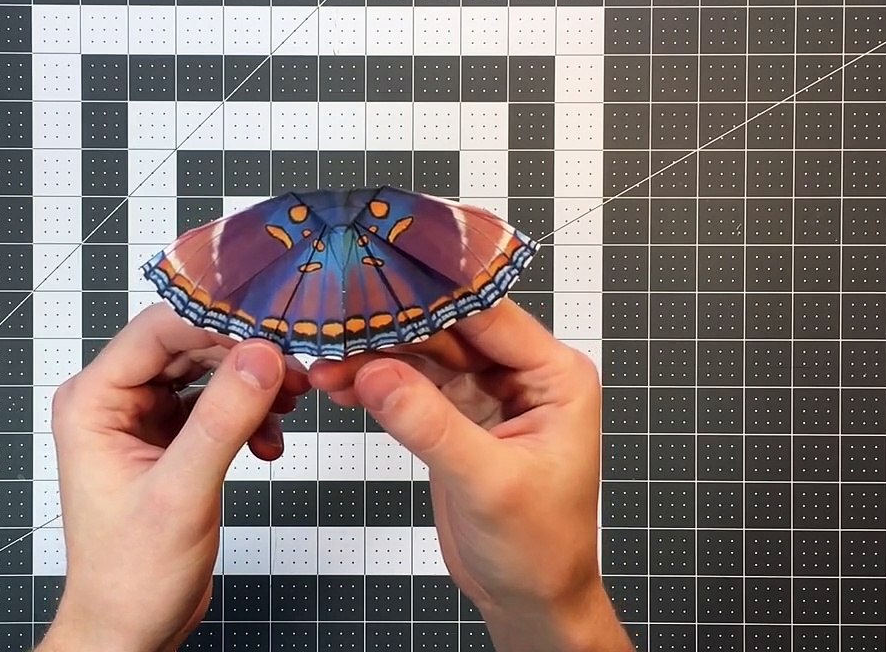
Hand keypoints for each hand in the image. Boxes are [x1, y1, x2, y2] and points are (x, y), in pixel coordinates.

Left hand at [37, 303, 309, 651]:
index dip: (218, 321)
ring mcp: (140, 420)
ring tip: (291, 402)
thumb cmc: (129, 575)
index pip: (159, 331)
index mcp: (93, 402)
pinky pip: (214, 405)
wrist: (129, 628)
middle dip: (244, 354)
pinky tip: (269, 441)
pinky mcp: (167, 441)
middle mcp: (112, 402)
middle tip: (295, 366)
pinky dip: (247, 416)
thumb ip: (221, 420)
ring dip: (251, 385)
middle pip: (187, 346)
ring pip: (206, 373)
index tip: (273, 325)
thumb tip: (261, 356)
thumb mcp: (180, 493)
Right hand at [308, 299, 630, 651]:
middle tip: (337, 334)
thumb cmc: (541, 547)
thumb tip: (377, 374)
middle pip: (450, 331)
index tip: (379, 287)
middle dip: (392, 334)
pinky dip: (377, 385)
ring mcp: (489, 394)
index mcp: (556, 377)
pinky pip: (413, 385)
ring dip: (376, 360)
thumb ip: (431, 425)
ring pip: (425, 356)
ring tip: (328, 367)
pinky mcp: (459, 417)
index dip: (433, 301)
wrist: (530, 598)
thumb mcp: (487, 483)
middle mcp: (525, 376)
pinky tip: (343, 386)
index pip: (489, 317)